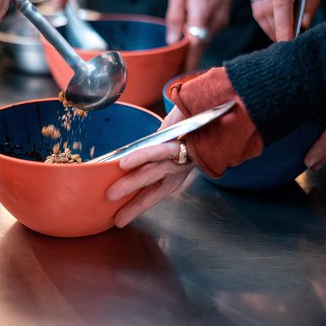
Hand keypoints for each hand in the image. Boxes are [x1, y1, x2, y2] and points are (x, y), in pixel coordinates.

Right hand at [106, 107, 194, 227]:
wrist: (214, 105)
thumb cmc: (190, 119)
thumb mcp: (171, 135)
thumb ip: (155, 146)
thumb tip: (130, 155)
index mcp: (174, 168)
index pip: (154, 192)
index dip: (137, 206)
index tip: (120, 220)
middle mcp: (177, 165)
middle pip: (152, 186)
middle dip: (133, 202)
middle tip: (115, 218)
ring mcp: (178, 155)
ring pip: (151, 173)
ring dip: (130, 185)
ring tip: (110, 194)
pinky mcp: (178, 141)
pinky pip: (156, 150)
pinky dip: (139, 157)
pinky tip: (124, 164)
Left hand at [165, 0, 236, 70]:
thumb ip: (174, 17)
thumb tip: (171, 42)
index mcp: (202, 15)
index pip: (195, 48)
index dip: (186, 65)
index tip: (177, 79)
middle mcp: (215, 23)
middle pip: (199, 50)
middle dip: (186, 62)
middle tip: (171, 73)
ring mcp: (221, 23)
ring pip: (204, 43)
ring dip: (191, 49)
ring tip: (176, 55)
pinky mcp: (223, 22)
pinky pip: (208, 36)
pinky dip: (198, 39)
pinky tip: (188, 35)